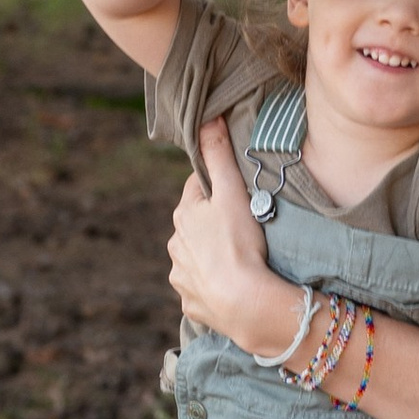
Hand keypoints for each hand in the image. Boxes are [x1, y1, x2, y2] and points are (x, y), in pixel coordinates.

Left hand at [168, 120, 297, 349]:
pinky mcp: (190, 301)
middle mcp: (175, 244)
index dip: (216, 185)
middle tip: (243, 225)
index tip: (235, 191)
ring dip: (211, 254)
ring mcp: (181, 275)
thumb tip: (207, 115)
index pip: (197, 187)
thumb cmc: (238, 244)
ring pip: (195, 256)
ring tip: (238, 258)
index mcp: (183, 214)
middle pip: (195, 223)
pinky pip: (200, 287)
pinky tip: (230, 285)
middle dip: (213, 222)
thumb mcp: (232, 192)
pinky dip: (212, 283)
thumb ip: (219, 154)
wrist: (243, 303)